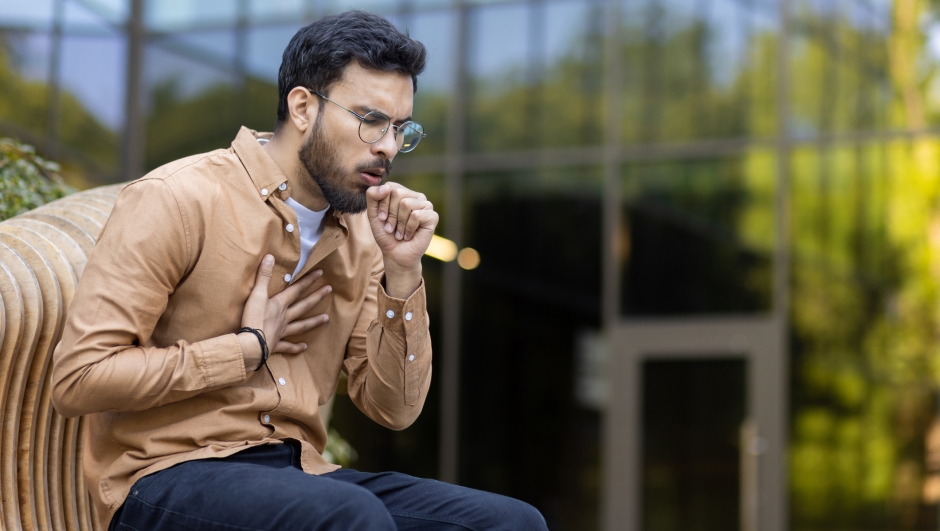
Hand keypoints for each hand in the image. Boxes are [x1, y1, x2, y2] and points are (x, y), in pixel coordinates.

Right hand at [238, 255, 330, 368]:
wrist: (250, 344)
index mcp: (280, 304)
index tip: (321, 273)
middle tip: (329, 290)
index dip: (308, 280)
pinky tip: (304, 347)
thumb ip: (264, 276)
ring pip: (301, 326)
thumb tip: (270, 256)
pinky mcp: (276, 344)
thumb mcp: (256, 294)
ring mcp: (282, 332)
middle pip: (304, 305)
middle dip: (317, 297)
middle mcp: (284, 317)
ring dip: (314, 322)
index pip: (297, 289)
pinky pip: (288, 346)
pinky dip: (296, 347)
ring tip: (326, 318)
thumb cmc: (252, 318)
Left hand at [367, 183, 438, 297]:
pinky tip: (409, 235)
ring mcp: (426, 205)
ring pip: (406, 204)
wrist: (395, 254)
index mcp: (402, 192)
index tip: (382, 219)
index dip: (382, 205)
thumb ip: (372, 196)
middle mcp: (415, 196)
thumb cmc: (386, 234)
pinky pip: (416, 215)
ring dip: (399, 223)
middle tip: (392, 228)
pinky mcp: (433, 216)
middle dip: (390, 214)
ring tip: (400, 232)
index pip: (389, 187)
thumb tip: (386, 187)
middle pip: (397, 194)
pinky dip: (409, 228)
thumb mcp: (373, 214)